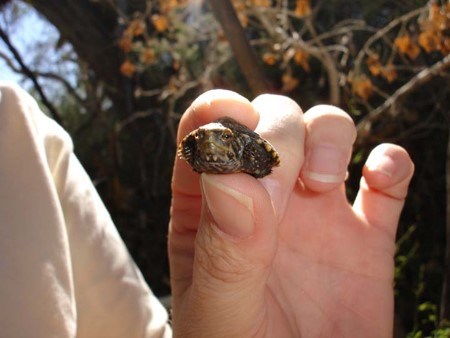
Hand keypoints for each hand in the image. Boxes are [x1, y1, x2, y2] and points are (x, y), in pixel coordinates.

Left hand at [169, 90, 413, 336]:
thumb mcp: (220, 312)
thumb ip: (224, 249)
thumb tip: (232, 175)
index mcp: (212, 208)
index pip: (207, 133)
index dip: (219, 114)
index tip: (237, 127)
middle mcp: (263, 198)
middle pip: (271, 121)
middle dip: (279, 135)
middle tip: (282, 186)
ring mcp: (315, 211)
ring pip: (323, 131)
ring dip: (329, 134)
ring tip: (324, 180)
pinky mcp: (364, 234)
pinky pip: (386, 179)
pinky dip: (392, 163)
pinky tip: (381, 176)